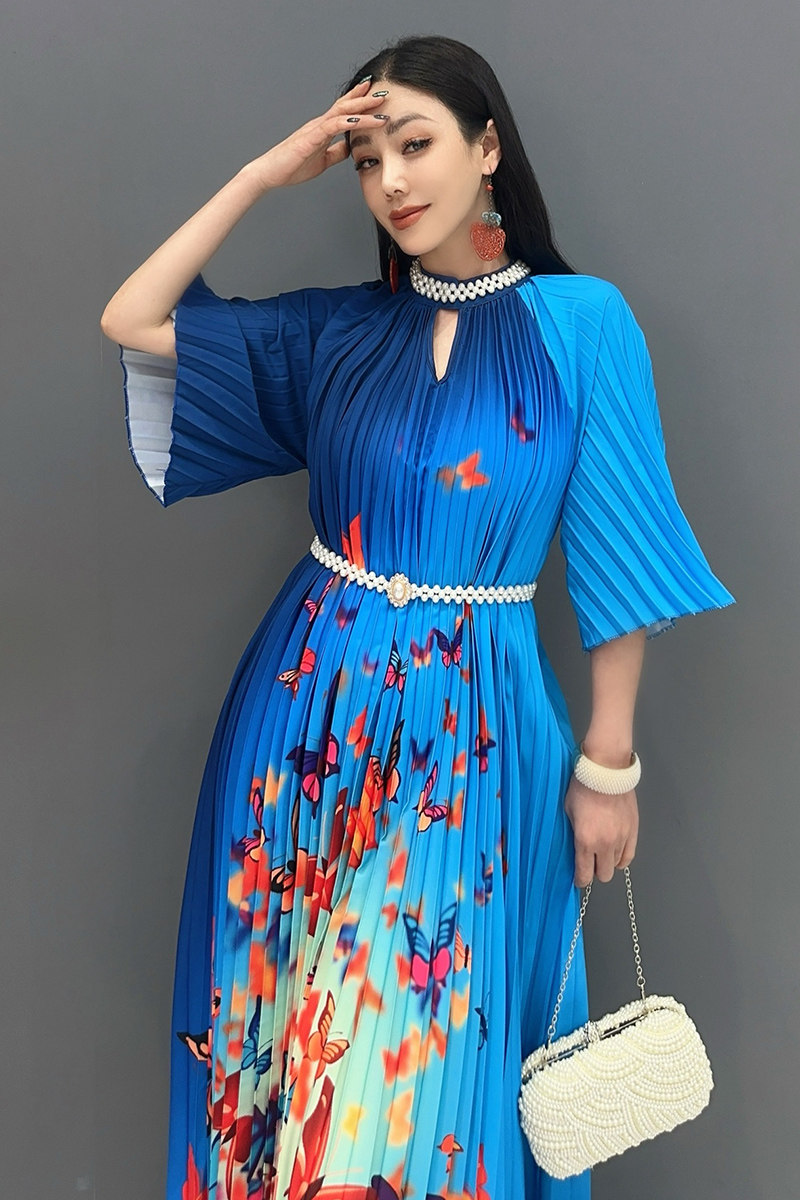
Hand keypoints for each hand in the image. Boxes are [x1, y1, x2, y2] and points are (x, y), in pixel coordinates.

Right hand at [247, 78, 388, 190]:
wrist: (270, 173)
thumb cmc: (292, 167)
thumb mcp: (322, 160)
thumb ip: (336, 152)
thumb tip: (350, 148)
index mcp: (322, 129)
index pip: (344, 110)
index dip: (359, 99)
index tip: (376, 92)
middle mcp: (319, 124)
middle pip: (346, 105)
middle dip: (366, 97)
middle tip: (385, 91)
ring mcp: (314, 129)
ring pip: (342, 112)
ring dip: (362, 107)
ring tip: (380, 104)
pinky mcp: (310, 138)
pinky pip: (332, 126)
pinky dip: (348, 122)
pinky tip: (360, 120)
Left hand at [563, 775, 638, 887]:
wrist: (606, 771)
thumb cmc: (583, 787)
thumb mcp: (568, 811)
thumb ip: (572, 832)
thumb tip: (573, 846)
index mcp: (586, 840)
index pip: (584, 874)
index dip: (580, 880)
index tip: (578, 879)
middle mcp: (605, 844)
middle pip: (603, 875)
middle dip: (595, 872)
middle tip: (590, 863)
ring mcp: (622, 838)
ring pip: (617, 866)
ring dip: (608, 862)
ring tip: (602, 852)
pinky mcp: (633, 831)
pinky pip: (629, 855)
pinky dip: (621, 857)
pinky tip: (615, 852)